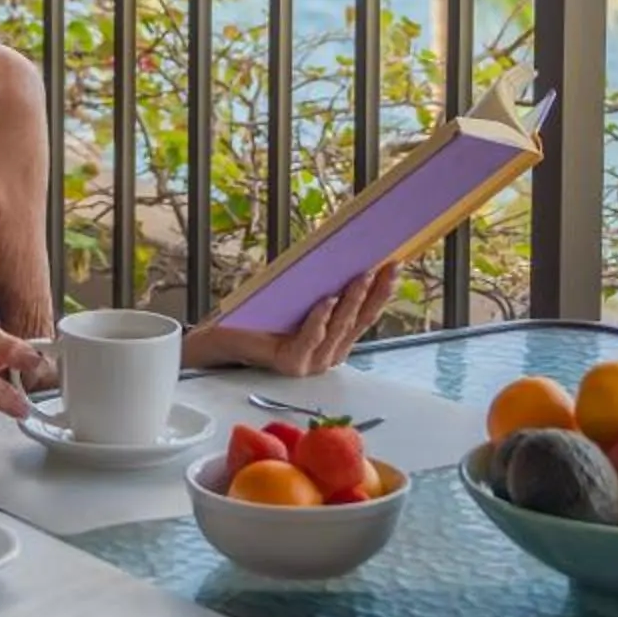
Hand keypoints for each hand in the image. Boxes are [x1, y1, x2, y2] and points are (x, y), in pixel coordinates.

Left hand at [188, 262, 398, 377]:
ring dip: (352, 301)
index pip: (365, 316)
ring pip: (338, 328)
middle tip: (388, 266)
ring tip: (362, 275)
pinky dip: (320, 318)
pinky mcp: (291, 363)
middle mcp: (327, 355)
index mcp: (334, 341)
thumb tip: (348, 254)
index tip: (394, 265)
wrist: (223, 335)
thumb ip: (324, 286)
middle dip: (376, 292)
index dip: (382, 291)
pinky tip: (328, 299)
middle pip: (358, 322)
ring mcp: (311, 362)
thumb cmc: (260, 314)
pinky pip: (311, 338)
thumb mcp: (299, 296)